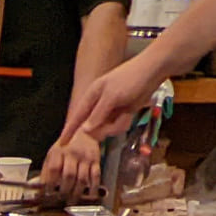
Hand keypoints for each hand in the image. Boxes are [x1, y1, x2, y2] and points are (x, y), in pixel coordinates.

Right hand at [46, 55, 156, 185]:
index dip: (69, 130)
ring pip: (106, 128)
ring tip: (126, 115)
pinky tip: (130, 114)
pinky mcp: (122, 112)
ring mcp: (111, 109)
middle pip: (93, 127)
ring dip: (116, 125)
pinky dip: (123, 123)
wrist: (153, 71)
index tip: (62, 144)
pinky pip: (117, 126)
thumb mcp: (112, 96)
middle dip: (104, 128)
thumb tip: (85, 130)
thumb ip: (98, 114)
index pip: (77, 116)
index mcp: (92, 95)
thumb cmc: (131, 78)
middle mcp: (99, 103)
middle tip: (117, 120)